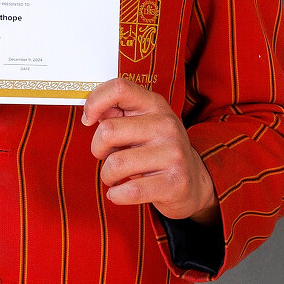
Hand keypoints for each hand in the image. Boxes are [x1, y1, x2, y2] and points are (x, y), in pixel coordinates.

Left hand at [83, 77, 218, 224]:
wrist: (194, 181)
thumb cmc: (158, 151)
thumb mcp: (144, 124)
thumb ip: (118, 114)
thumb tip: (90, 112)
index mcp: (155, 105)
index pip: (119, 88)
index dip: (95, 102)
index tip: (89, 119)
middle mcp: (166, 125)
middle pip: (108, 131)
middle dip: (98, 149)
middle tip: (108, 156)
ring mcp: (173, 154)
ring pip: (116, 164)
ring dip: (108, 176)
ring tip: (118, 177)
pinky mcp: (175, 182)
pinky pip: (129, 191)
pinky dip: (116, 195)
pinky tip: (121, 192)